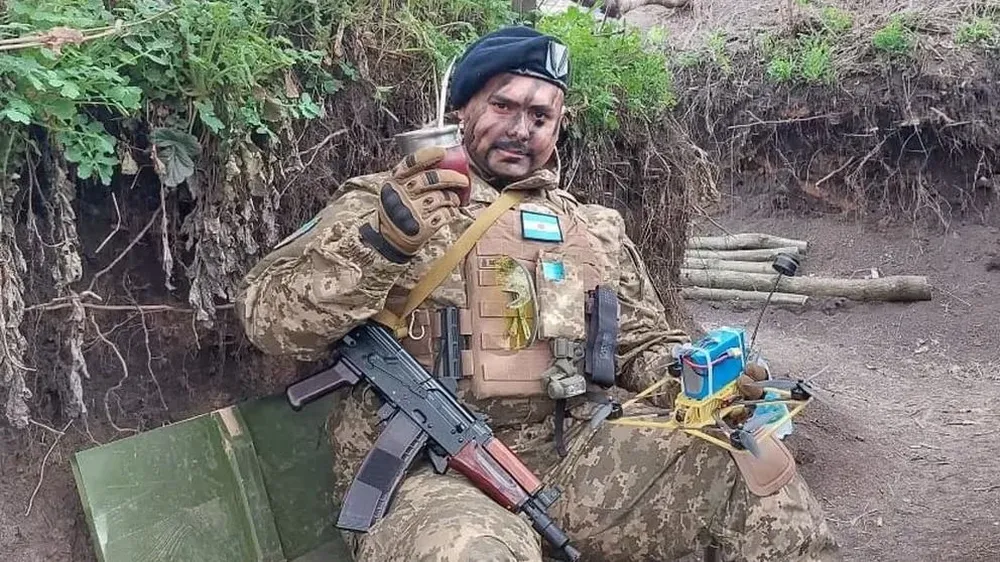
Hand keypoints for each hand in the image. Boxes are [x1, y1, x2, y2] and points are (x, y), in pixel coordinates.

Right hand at [360, 146, 469, 262]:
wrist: (391, 237)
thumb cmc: (399, 207)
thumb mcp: (395, 188)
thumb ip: (410, 176)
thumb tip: (443, 161)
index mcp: (395, 181)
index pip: (411, 163)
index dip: (428, 155)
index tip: (443, 152)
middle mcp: (402, 194)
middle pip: (431, 179)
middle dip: (452, 177)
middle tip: (463, 180)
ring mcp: (412, 211)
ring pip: (441, 197)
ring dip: (452, 198)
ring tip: (454, 200)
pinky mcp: (423, 227)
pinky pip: (445, 214)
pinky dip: (451, 212)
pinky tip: (450, 212)